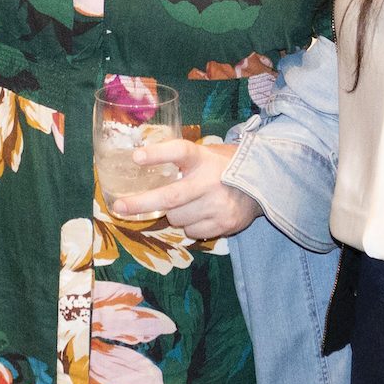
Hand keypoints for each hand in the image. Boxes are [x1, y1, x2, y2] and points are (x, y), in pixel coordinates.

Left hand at [110, 141, 263, 239]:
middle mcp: (210, 181)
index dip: (157, 154)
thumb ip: (183, 159)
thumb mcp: (207, 153)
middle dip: (140, 203)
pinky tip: (200, 213)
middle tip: (119, 207)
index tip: (135, 157)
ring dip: (173, 214)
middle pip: (170, 196)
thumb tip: (141, 160)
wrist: (265, 183)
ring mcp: (218, 205)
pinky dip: (189, 225)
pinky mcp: (224, 224)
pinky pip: (192, 232)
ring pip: (177, 218)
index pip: (179, 151)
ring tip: (186, 203)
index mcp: (204, 158)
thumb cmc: (224, 166)